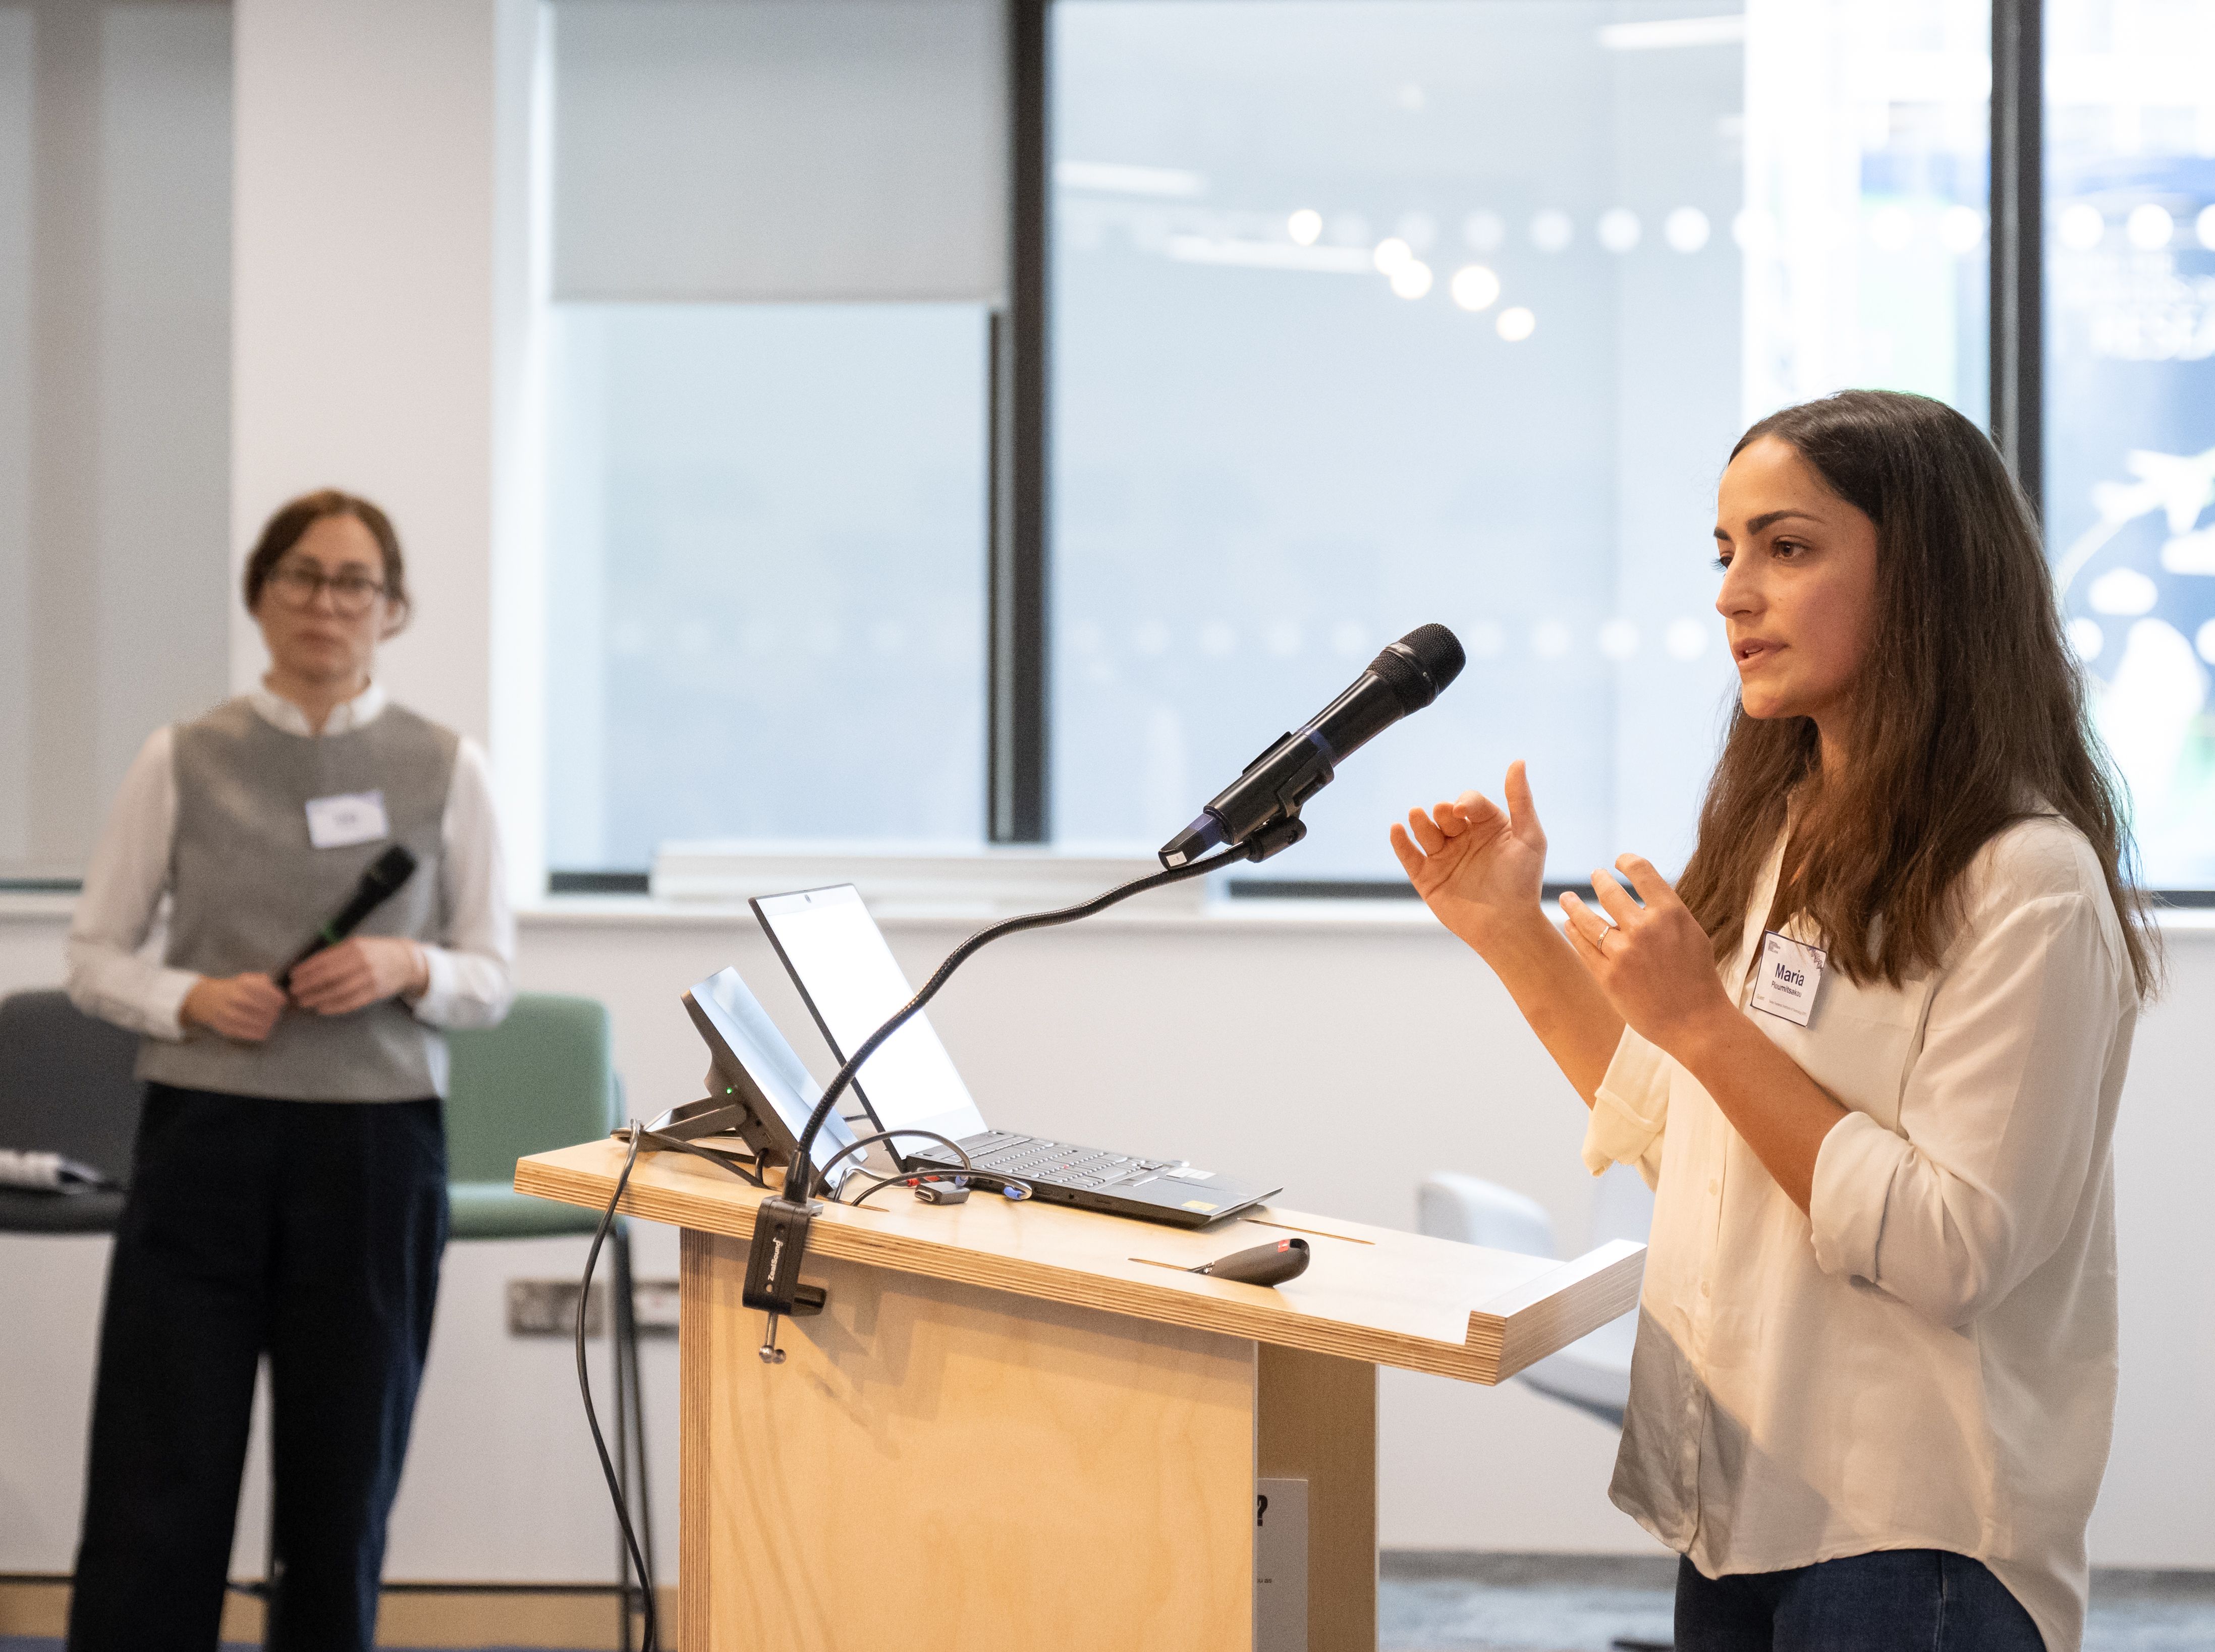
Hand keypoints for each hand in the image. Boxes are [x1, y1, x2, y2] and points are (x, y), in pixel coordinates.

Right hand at [181, 972, 286, 1042]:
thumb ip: (263, 982)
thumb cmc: (232, 989)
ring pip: (255, 1021)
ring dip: (266, 1023)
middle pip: (262, 1008)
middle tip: (276, 1014)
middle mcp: (235, 998)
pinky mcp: (225, 1026)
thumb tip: (279, 989)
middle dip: (273, 1012)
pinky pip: (245, 1032)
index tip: (283, 1002)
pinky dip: (257, 1033)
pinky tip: (264, 1032)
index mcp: (243, 984)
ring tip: (271, 1022)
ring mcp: (229, 1013)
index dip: (278, 998)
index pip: (268, 992)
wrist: (205, 999)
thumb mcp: (246, 979)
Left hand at [287, 937, 428, 1016]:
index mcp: (355, 947)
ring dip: (318, 997)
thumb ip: (336, 953)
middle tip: (294, 991)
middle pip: (329, 976)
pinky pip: (351, 1002)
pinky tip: (322, 1008)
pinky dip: (334, 1007)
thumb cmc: (375, 952)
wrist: (405, 961)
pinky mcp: (375, 993)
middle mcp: (362, 962)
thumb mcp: (357, 944)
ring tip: (304, 1002)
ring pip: (338, 991)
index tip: (293, 976)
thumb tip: (307, 967)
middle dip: (308, 985)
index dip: (306, 969)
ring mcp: (370, 978)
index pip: (325, 960)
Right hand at [1389, 760, 1550, 957]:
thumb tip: (1518, 761)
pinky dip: (1400, 843)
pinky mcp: (1428, 878)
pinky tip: (1397, 829)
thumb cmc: (1523, 882)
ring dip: (1420, 821)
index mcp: (1487, 826)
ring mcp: (1444, 858)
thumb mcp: (1529, 836)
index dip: (1464, 802)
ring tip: (1418, 816)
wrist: (1507, 925)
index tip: (1461, 811)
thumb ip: (1521, 800)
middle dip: (1442, 812)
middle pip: (1443, 814)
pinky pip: (1409, 856)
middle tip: (1447, 818)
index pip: (1468, 802)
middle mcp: (1464, 839)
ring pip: (1425, 831)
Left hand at [1557, 855, 1735, 1053]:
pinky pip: (1583, 946)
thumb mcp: (1692, 935)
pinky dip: (1573, 932)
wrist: (1696, 1023)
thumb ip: (1667, 914)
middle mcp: (1645, 928)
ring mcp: (1624, 952)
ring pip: (1588, 919)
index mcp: (1672, 914)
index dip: (1628, 861)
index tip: (1619, 861)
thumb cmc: (1698, 979)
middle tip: (1595, 876)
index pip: (1643, 872)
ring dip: (1574, 905)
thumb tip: (1643, 896)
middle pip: (1609, 892)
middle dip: (1599, 880)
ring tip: (1567, 898)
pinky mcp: (1608, 975)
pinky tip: (1569, 925)